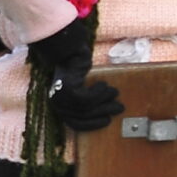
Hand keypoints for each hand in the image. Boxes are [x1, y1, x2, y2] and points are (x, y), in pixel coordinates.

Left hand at [27, 15, 123, 131]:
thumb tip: (106, 114)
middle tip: (119, 107)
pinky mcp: (65, 89)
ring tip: (114, 92)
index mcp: (60, 108)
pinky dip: (98, 93)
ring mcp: (59, 97)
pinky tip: (104, 84)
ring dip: (104, 100)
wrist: (69, 51)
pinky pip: (86, 98)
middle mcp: (57, 105)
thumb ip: (88, 103)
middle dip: (104, 112)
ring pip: (87, 107)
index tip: (107, 121)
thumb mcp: (83, 90)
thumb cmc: (78, 71)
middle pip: (84, 116)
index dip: (93, 124)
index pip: (76, 125)